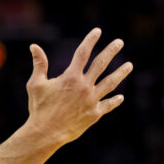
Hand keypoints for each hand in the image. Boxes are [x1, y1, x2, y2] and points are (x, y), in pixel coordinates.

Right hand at [24, 28, 131, 145]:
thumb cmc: (39, 108)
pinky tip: (120, 97)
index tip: (98, 31)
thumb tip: (34, 46)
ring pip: (110, 83)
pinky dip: (114, 101)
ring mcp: (91, 100)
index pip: (82, 53)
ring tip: (129, 65)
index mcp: (70, 77)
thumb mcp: (35, 84)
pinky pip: (107, 105)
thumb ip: (39, 64)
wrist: (46, 133)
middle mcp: (84, 86)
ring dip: (120, 73)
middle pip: (101, 64)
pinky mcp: (94, 114)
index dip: (90, 40)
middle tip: (120, 42)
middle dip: (111, 51)